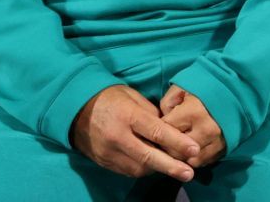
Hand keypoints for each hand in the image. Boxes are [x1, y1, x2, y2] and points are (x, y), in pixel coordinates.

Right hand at [69, 85, 200, 181]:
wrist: (74, 109)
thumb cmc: (109, 97)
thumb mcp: (131, 96)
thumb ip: (150, 113)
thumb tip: (169, 129)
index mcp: (127, 114)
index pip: (155, 131)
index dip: (177, 142)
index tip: (194, 150)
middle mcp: (117, 136)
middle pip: (148, 156)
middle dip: (171, 166)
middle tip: (189, 173)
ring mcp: (109, 152)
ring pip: (139, 168)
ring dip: (158, 169)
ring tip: (174, 168)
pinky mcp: (104, 162)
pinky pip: (128, 171)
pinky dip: (143, 169)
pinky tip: (153, 166)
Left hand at [159, 86, 225, 168]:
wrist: (236, 88)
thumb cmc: (205, 85)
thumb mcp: (182, 86)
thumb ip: (167, 102)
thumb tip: (163, 119)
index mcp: (193, 111)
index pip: (166, 130)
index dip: (158, 129)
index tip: (157, 127)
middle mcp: (206, 130)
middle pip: (176, 150)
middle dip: (167, 146)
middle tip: (165, 139)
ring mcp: (216, 141)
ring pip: (190, 160)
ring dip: (181, 155)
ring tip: (178, 145)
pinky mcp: (224, 148)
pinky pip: (203, 162)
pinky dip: (194, 158)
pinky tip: (191, 148)